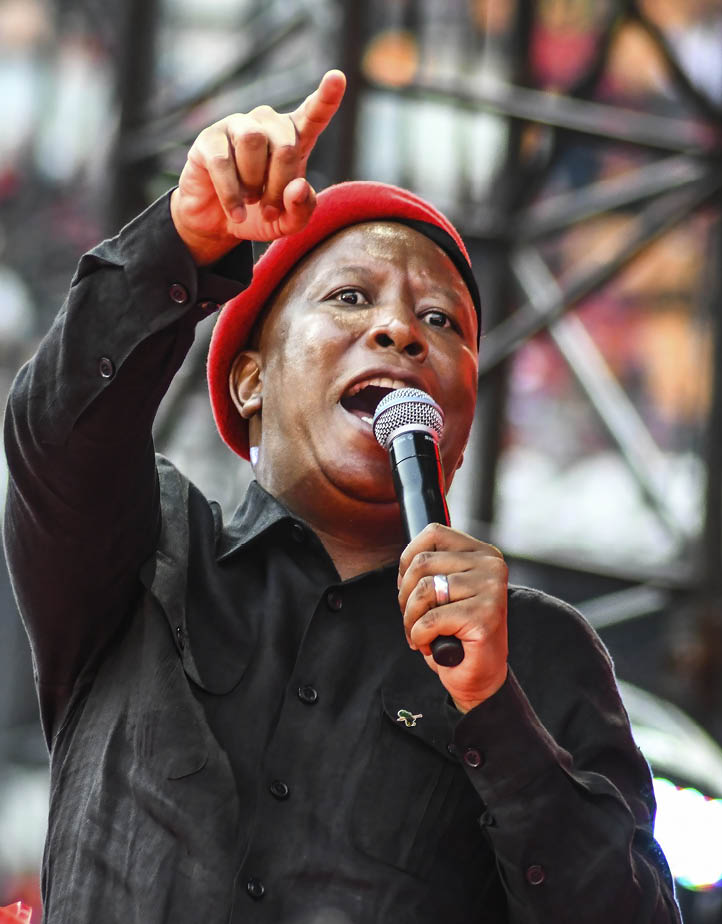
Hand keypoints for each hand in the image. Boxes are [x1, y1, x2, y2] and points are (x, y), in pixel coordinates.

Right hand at [170, 69, 345, 264]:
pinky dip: (232, 195)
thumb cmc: (258, 215)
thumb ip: (301, 209)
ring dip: (254, 182)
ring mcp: (236, 126)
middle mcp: (267, 124)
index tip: (337, 78)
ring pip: (253, 141)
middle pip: (285, 145)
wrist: (217, 223)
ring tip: (250, 199)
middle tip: (270, 209)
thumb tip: (298, 187)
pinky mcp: (208, 139)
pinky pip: (222, 161)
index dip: (326, 97)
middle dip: (280, 185)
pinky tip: (236, 212)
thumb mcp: (287, 222)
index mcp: (293, 138)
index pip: (313, 114)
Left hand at [397, 524, 508, 712]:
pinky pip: (429, 620)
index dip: (408, 559)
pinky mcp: (484, 617)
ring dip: (411, 618)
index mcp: (483, 553)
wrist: (481, 676)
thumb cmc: (457, 632)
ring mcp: (491, 590)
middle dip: (405, 595)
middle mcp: (491, 566)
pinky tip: (431, 644)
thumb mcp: (445, 589)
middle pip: (422, 563)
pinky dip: (419, 636)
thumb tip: (407, 560)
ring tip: (420, 633)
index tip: (409, 586)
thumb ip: (434, 567)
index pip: (433, 533)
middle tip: (412, 618)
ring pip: (423, 590)